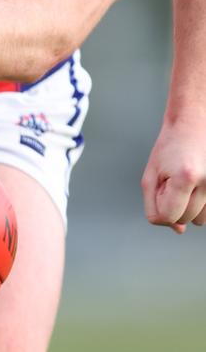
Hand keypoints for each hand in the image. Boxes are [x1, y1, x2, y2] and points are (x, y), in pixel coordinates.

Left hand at [141, 116, 205, 232]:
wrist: (193, 121)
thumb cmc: (170, 144)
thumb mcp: (152, 173)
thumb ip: (155, 205)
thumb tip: (178, 230)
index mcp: (185, 177)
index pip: (168, 217)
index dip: (160, 204)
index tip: (161, 186)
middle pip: (185, 219)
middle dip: (175, 204)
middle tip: (173, 179)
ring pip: (200, 220)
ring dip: (190, 205)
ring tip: (187, 180)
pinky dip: (202, 203)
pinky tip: (197, 184)